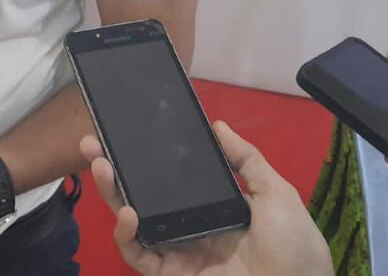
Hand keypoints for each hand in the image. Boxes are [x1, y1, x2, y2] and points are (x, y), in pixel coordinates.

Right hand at [81, 121, 332, 275]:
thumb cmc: (294, 246)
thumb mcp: (276, 194)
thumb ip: (247, 160)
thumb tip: (218, 125)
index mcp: (214, 208)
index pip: (171, 180)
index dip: (148, 160)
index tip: (129, 134)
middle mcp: (190, 228)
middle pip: (143, 197)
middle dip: (116, 172)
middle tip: (94, 144)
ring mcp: (179, 252)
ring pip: (134, 222)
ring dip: (112, 195)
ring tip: (101, 167)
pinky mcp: (172, 273)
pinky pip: (139, 254)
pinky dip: (127, 235)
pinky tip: (128, 213)